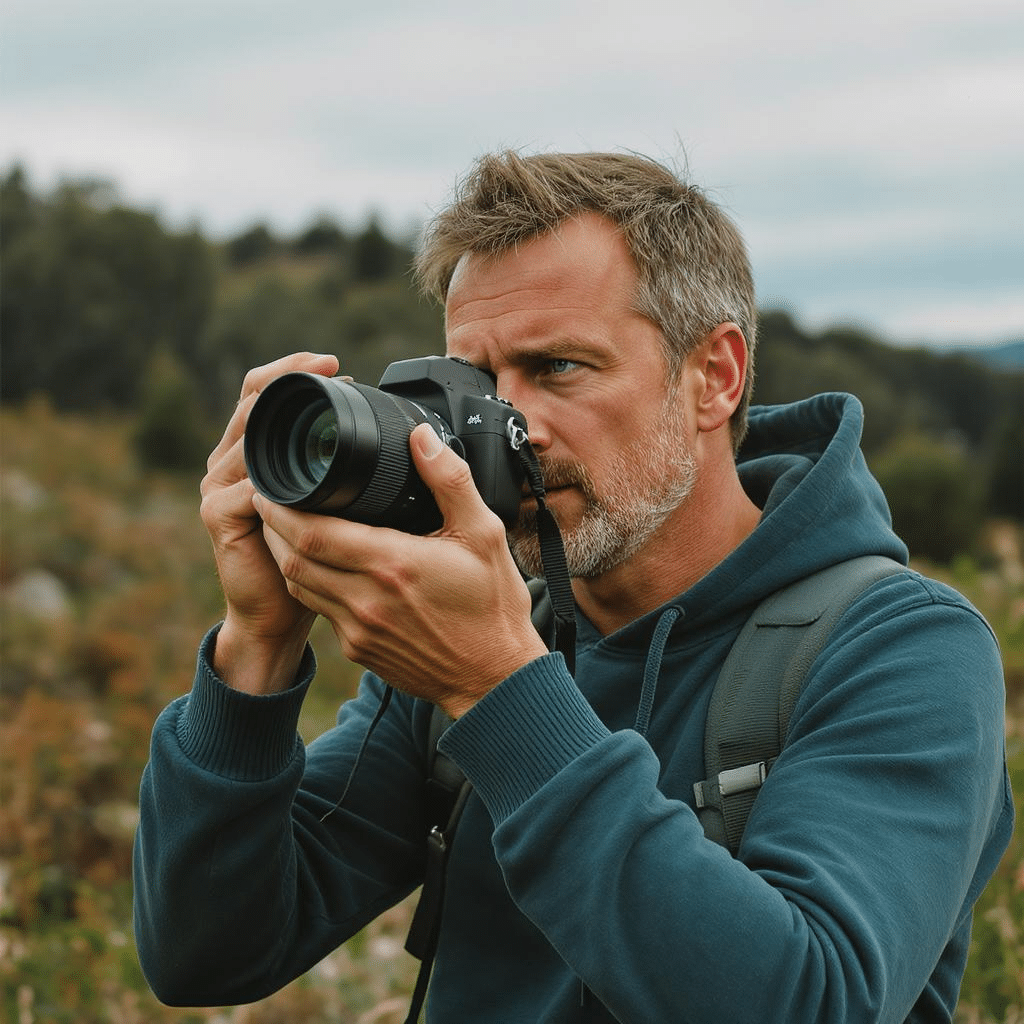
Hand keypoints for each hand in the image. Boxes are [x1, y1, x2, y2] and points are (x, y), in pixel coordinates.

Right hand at [199, 352, 339, 692]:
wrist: (280, 615)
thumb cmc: (315, 557)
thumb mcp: (335, 503)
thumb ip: (344, 468)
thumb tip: (398, 435)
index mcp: (257, 452)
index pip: (263, 393)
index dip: (293, 371)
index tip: (335, 362)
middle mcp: (231, 463)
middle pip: (250, 403)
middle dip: (286, 381)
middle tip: (329, 368)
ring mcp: (219, 489)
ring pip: (248, 437)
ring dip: (281, 419)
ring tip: (320, 407)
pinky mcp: (220, 518)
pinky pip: (247, 488)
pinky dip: (276, 478)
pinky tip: (306, 473)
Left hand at [255, 424, 549, 716]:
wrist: (494, 678)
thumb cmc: (493, 606)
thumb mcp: (484, 533)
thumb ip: (449, 480)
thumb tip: (421, 438)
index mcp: (393, 564)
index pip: (313, 533)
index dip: (282, 508)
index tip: (272, 486)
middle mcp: (366, 600)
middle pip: (293, 559)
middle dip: (273, 527)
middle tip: (269, 499)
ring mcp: (358, 630)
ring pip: (300, 586)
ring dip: (284, 555)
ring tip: (283, 527)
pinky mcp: (359, 649)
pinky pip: (320, 610)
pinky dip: (309, 583)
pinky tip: (318, 565)